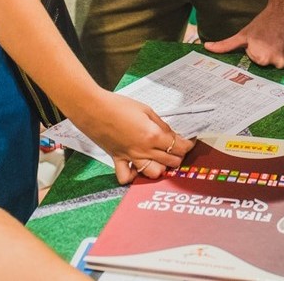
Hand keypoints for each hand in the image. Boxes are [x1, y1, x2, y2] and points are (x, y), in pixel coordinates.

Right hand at [75, 91, 194, 183]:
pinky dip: (134, 176)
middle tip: (178, 147)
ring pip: (154, 173)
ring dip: (161, 168)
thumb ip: (161, 124)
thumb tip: (171, 134)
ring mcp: (130, 157)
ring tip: (160, 158)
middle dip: (178, 156)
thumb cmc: (119, 105)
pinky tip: (137, 167)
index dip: (188, 145)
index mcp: (153, 135)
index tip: (189, 142)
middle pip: (171, 162)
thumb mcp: (146, 110)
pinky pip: (127, 177)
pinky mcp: (117, 160)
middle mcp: (143, 150)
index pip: (179, 146)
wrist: (93, 109)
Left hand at [204, 0, 283, 67]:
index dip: (260, 51)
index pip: (260, 62)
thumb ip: (226, 45)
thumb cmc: (264, 20)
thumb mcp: (244, 34)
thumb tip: (207, 48)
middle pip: (275, 63)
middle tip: (274, 38)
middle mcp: (281, 62)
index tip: (263, 40)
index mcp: (264, 59)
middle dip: (273, 52)